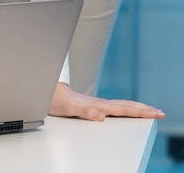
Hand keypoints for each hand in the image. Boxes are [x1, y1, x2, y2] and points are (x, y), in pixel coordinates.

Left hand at [49, 82, 164, 120]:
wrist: (46, 91)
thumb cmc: (57, 100)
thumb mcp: (69, 108)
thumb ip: (84, 111)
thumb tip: (101, 116)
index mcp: (98, 105)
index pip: (124, 109)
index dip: (140, 112)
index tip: (156, 113)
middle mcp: (99, 103)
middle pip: (126, 105)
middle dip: (144, 109)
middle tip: (161, 112)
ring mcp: (96, 103)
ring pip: (121, 105)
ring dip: (137, 108)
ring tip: (149, 110)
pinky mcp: (92, 105)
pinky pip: (114, 107)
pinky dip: (125, 109)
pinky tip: (126, 111)